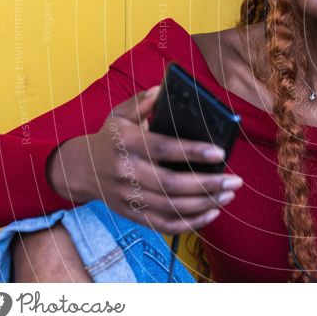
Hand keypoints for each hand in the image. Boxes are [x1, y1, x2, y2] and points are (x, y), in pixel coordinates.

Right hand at [47, 85, 243, 233]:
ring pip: (171, 207)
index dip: (193, 152)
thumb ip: (141, 103)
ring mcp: (129, 197)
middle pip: (171, 184)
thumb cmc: (111, 138)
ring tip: (229, 194)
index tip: (220, 152)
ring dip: (204, 204)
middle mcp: (127, 173)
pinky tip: (212, 213)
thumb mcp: (120, 115)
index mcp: (128, 144)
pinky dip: (190, 224)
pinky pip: (164, 225)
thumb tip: (162, 90)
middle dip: (208, 184)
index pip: (163, 149)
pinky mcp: (132, 214)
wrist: (80, 170)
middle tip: (235, 180)